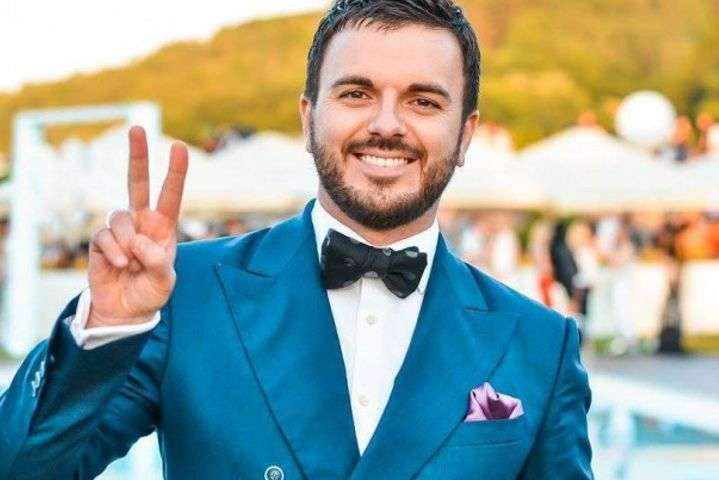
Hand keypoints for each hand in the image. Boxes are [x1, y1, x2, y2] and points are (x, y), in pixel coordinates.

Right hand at [87, 126, 187, 326]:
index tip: (180, 146)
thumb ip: (158, 263)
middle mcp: (142, 222)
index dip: (175, 172)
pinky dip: (114, 252)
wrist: (125, 311)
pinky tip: (120, 266)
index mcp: (164, 226)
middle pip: (137, 183)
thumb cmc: (150, 292)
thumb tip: (140, 243)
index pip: (171, 194)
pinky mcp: (101, 241)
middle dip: (138, 156)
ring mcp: (120, 230)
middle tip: (138, 129)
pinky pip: (105, 236)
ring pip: (119, 216)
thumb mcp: (164, 281)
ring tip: (132, 264)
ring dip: (127, 241)